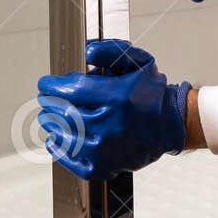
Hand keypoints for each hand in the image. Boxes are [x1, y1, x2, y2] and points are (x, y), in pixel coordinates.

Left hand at [36, 40, 190, 179]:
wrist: (172, 124)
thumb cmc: (152, 93)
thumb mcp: (138, 61)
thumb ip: (112, 51)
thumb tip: (87, 51)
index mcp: (117, 97)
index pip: (72, 90)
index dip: (52, 86)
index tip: (45, 84)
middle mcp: (110, 124)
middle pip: (65, 113)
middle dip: (50, 104)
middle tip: (45, 100)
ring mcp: (107, 149)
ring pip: (66, 137)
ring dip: (52, 125)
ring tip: (48, 118)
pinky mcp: (106, 166)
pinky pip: (75, 162)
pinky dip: (60, 152)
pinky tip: (54, 141)